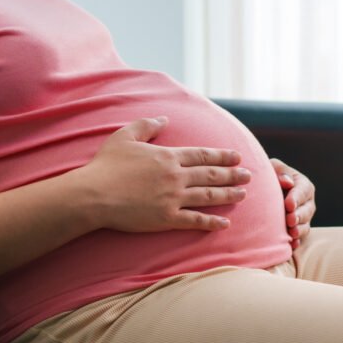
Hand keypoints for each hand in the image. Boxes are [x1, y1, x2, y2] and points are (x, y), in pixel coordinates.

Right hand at [75, 117, 250, 232]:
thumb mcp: (124, 137)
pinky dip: (212, 222)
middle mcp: (176, 176)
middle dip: (233, 174)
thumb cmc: (105, 165)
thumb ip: (146, 126)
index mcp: (168, 156)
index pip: (203, 155)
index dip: (222, 156)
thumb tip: (164, 119)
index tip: (237, 157)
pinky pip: (195, 220)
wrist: (92, 195)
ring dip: (228, 195)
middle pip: (211, 175)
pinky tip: (225, 223)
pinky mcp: (167, 218)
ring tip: (243, 194)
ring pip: (208, 196)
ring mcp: (173, 198)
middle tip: (249, 175)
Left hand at [271, 158, 315, 248]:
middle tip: (290, 220)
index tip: (289, 204)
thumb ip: (279, 171)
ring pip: (306, 224)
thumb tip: (287, 182)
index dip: (297, 198)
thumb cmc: (268, 177)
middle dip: (299, 215)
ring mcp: (304, 217)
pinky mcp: (298, 229)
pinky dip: (297, 241)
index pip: (303, 190)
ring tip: (292, 233)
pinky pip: (300, 237)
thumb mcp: (273, 168)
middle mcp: (307, 202)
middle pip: (307, 209)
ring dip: (300, 229)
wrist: (263, 193)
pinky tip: (292, 244)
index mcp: (302, 185)